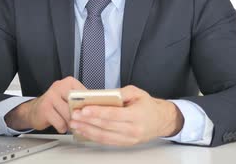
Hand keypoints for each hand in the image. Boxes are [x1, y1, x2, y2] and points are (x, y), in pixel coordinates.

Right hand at [5, 76, 85, 132]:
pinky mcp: (45, 109)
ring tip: (70, 124)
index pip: (84, 94)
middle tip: (80, 121)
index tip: (90, 113)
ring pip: (69, 115)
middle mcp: (59, 86)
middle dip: (79, 116)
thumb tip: (98, 107)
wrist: (35, 110)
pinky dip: (62, 128)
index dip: (89, 106)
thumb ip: (81, 100)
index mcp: (69, 82)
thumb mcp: (69, 98)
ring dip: (71, 123)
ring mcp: (51, 97)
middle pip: (77, 105)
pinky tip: (61, 125)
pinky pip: (60, 123)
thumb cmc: (56, 105)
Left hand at [69, 85, 183, 145]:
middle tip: (75, 116)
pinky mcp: (125, 143)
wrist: (160, 121)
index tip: (84, 109)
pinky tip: (85, 131)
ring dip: (87, 130)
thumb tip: (106, 94)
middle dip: (88, 121)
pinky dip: (93, 136)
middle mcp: (132, 129)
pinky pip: (107, 141)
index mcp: (136, 115)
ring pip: (104, 136)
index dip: (97, 112)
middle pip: (106, 126)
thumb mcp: (138, 92)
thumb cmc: (148, 106)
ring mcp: (128, 139)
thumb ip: (123, 92)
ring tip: (76, 124)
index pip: (113, 114)